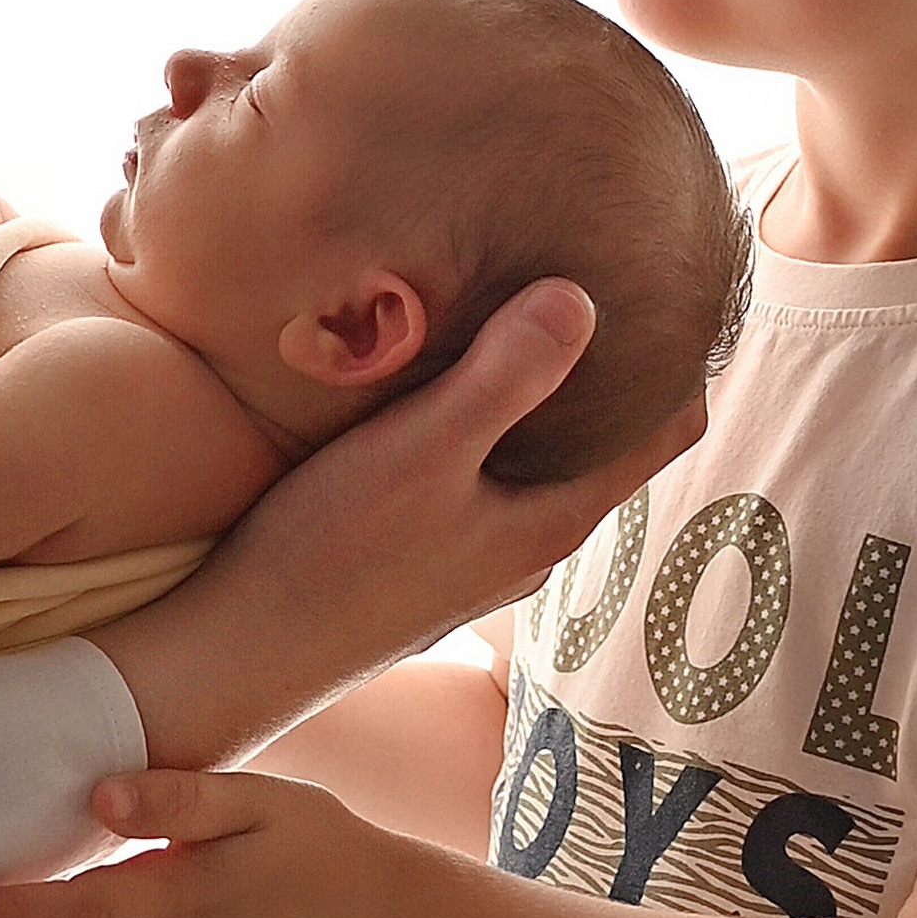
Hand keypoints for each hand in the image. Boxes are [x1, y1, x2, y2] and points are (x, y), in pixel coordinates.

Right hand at [93, 279, 707, 773]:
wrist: (235, 653)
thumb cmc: (328, 556)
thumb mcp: (419, 453)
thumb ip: (502, 379)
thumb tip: (583, 299)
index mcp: (554, 521)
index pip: (668, 429)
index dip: (681, 355)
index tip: (664, 279)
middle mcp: (531, 542)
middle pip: (609, 435)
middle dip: (611, 361)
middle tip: (595, 264)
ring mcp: (477, 551)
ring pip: (542, 451)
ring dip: (541, 387)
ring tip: (516, 300)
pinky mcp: (424, 549)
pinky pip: (484, 465)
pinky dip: (487, 414)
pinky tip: (438, 372)